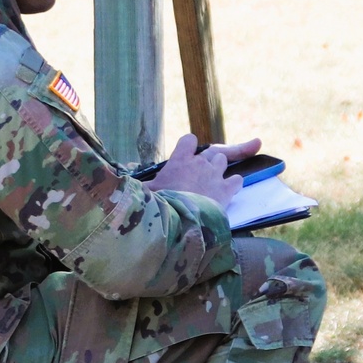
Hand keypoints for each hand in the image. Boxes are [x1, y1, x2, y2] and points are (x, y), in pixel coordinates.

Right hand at [146, 133, 260, 210]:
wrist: (181, 221)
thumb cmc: (160, 205)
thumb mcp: (146, 193)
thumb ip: (141, 185)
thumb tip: (125, 180)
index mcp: (180, 160)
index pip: (188, 140)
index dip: (189, 147)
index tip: (187, 155)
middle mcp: (199, 163)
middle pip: (210, 152)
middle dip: (207, 161)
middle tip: (200, 176)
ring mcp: (215, 174)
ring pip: (223, 161)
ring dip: (219, 169)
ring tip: (212, 182)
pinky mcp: (226, 189)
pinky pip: (237, 180)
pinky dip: (234, 184)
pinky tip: (229, 191)